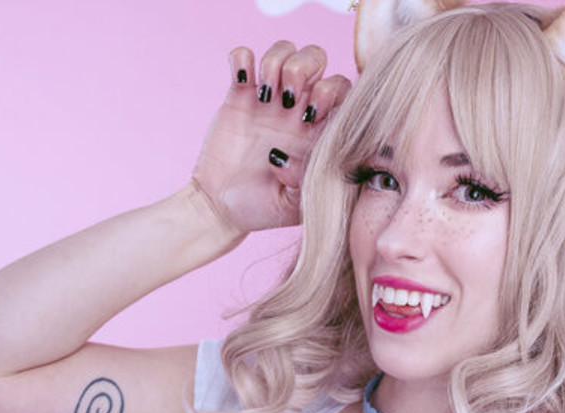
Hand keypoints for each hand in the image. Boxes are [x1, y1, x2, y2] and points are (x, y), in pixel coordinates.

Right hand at [190, 40, 352, 236]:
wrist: (223, 208)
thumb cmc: (263, 209)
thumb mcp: (293, 207)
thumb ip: (306, 182)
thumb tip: (294, 156)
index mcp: (317, 129)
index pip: (341, 90)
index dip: (331, 94)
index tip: (310, 118)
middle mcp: (296, 107)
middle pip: (316, 57)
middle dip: (304, 69)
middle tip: (288, 100)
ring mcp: (268, 97)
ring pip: (284, 49)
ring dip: (276, 62)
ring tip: (264, 94)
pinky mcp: (239, 93)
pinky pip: (243, 55)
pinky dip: (242, 59)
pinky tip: (240, 83)